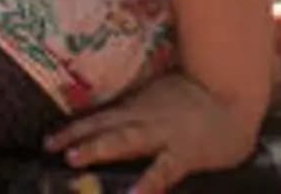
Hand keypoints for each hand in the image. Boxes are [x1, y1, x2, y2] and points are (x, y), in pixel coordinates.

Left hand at [47, 73, 261, 193]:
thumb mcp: (159, 98)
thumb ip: (136, 109)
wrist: (233, 99)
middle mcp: (145, 118)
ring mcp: (164, 134)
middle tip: (50, 146)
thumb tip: (109, 123)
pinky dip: (147, 182)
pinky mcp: (185, 153)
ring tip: (76, 159)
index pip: (99, 118)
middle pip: (105, 126)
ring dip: (99, 148)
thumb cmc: (195, 100)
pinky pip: (163, 169)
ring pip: (125, 140)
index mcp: (138, 107)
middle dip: (77, 136)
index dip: (73, 128)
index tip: (47, 141)